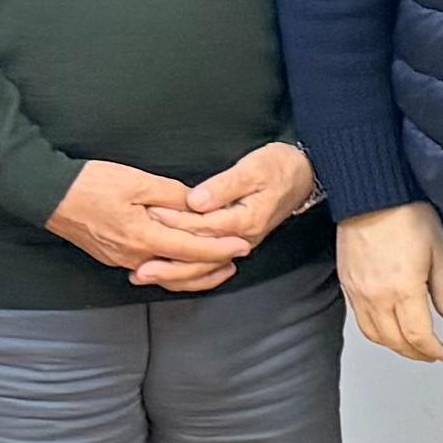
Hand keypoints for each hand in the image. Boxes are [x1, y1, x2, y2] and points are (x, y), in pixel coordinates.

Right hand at [50, 159, 240, 283]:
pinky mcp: (112, 257)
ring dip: (194, 272)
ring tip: (217, 266)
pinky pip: (151, 269)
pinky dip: (172, 269)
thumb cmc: (91, 183)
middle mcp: (134, 256)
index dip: (220, 249)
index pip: (192, 250)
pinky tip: (181, 264)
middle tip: (238, 257)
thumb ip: (171, 196)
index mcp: (143, 237)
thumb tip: (197, 205)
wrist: (46, 194)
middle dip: (213, 265)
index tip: (242, 246)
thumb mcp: (137, 181)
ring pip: (167, 274)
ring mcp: (121, 260)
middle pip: (182, 270)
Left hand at [133, 141, 318, 293]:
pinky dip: (185, 271)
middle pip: (199, 257)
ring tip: (143, 275)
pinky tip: (166, 272)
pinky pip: (207, 265)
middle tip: (138, 266)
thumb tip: (196, 201)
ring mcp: (239, 244)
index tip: (149, 216)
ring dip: (173, 273)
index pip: (202, 227)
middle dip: (167, 263)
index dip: (174, 222)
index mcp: (245, 221)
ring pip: (203, 268)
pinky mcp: (234, 243)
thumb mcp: (253, 169)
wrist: (305, 176)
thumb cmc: (279, 168)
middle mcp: (242, 239)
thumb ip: (224, 186)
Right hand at [337, 202, 442, 360]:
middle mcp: (377, 296)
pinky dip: (376, 331)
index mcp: (404, 289)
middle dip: (414, 353)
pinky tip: (389, 326)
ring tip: (411, 345)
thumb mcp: (439, 252)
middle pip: (394, 341)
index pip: (417, 336)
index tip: (441, 354)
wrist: (373, 193)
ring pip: (374, 335)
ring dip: (394, 346)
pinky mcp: (346, 283)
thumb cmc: (407, 214)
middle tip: (430, 354)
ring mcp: (358, 291)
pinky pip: (360, 319)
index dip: (431, 351)